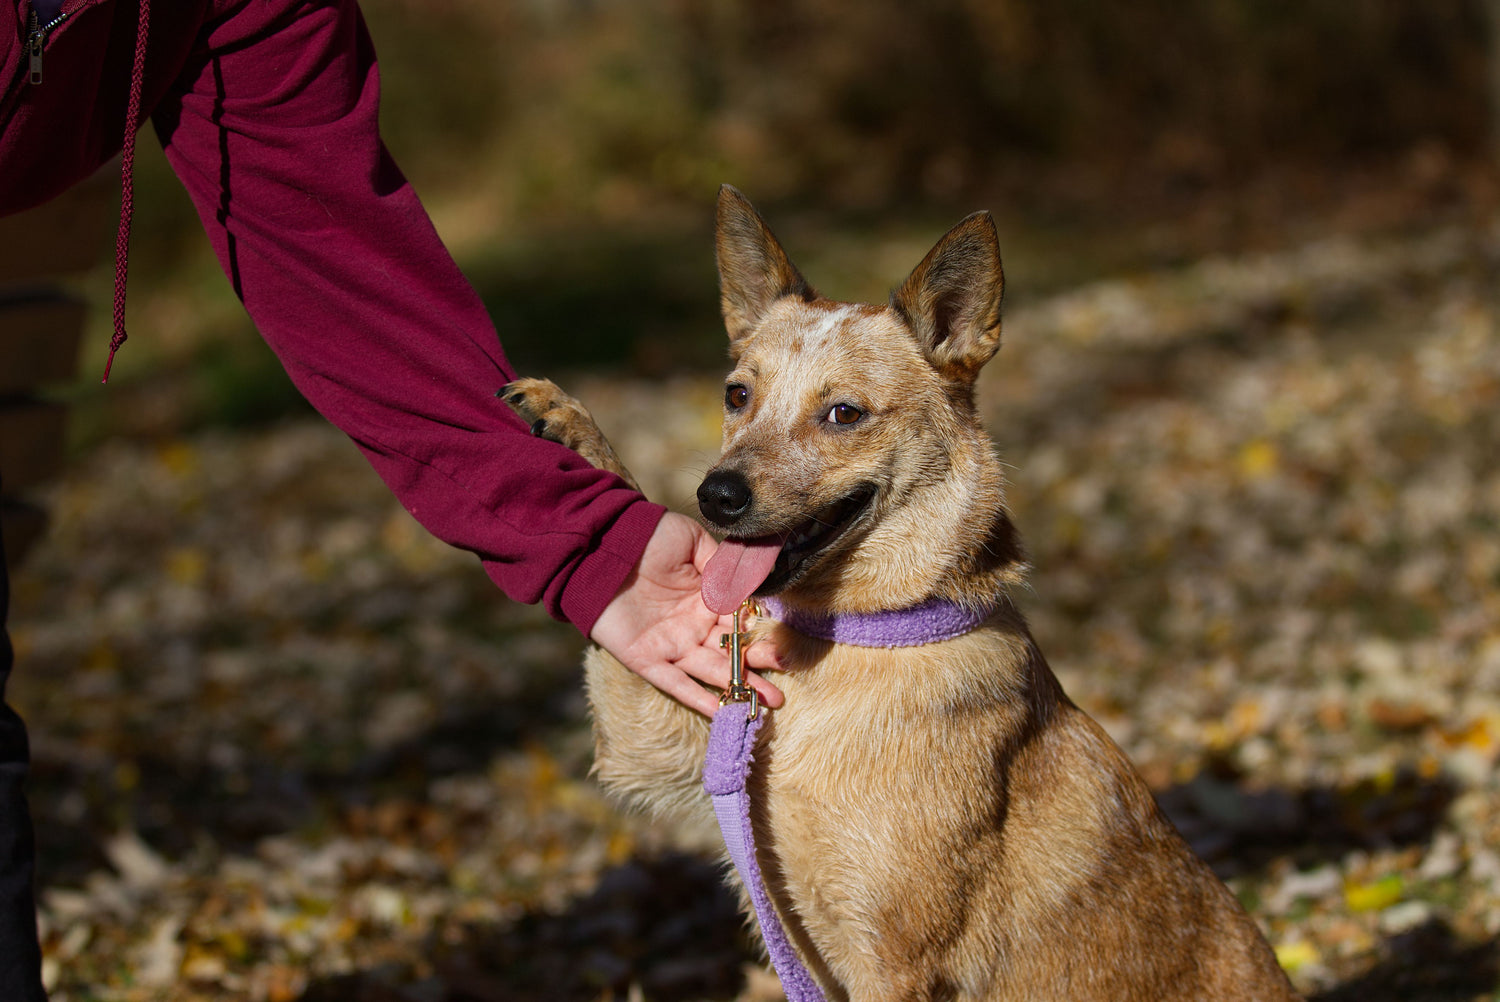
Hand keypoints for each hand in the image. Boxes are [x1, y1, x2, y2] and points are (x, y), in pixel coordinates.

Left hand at [590, 512, 782, 716]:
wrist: (602, 545)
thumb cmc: (647, 536)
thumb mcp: (690, 541)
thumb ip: (720, 563)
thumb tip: (750, 584)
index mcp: (706, 599)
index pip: (740, 622)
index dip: (761, 634)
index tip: (784, 644)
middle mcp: (692, 626)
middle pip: (732, 652)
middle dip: (759, 666)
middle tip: (784, 679)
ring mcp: (671, 645)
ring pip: (712, 672)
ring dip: (741, 687)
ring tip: (770, 702)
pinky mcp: (646, 660)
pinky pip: (675, 685)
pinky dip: (698, 699)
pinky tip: (724, 712)